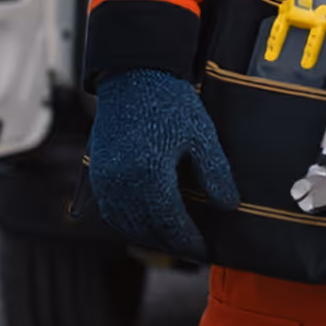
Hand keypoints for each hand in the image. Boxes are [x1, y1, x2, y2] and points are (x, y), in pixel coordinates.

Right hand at [88, 68, 238, 259]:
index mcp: (149, 176)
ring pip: (126, 225)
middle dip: (172, 244)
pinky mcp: (96, 173)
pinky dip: (128, 224)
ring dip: (149, 237)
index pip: (171, 224)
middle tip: (194, 250)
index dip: (191, 242)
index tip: (207, 251)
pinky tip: (146, 223)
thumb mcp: (201, 135)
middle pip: (147, 231)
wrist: (133, 74)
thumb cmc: (170, 100)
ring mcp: (105, 181)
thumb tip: (229, 206)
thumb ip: (215, 174)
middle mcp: (121, 184)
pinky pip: (110, 212)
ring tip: (173, 240)